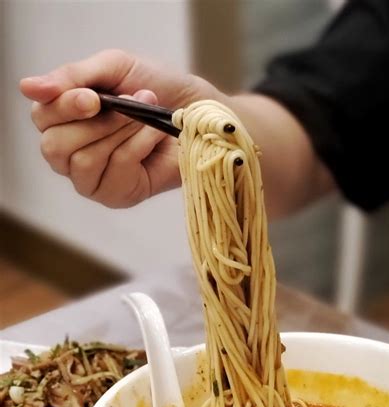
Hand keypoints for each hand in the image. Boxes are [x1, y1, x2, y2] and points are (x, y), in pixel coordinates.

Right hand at [20, 49, 220, 207]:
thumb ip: (72, 76)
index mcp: (65, 119)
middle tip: (129, 104)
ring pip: (84, 161)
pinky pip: (116, 172)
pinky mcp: (117, 195)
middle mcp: (71, 153)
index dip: (64, 108)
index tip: (94, 97)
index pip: (42, 118)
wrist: (200, 113)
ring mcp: (93, 179)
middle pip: (55, 147)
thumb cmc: (159, 88)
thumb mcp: (114, 69)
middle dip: (96, 124)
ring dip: (120, 133)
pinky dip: (137, 148)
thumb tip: (27, 88)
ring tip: (146, 119)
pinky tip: (154, 138)